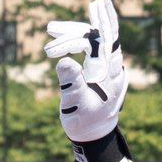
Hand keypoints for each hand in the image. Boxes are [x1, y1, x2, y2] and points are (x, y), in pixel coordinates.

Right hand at [46, 0, 126, 142]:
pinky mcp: (100, 67)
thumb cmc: (85, 122)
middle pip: (99, 36)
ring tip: (50, 31)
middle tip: (52, 28)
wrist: (93, 133)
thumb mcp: (76, 105)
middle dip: (75, 29)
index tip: (71, 30)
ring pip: (93, 40)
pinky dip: (76, 40)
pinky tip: (62, 39)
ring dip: (72, 34)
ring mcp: (106, 66)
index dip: (88, 31)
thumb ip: (72, 84)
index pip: (102, 43)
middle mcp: (111, 67)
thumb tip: (64, 62)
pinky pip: (92, 46)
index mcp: (109, 75)